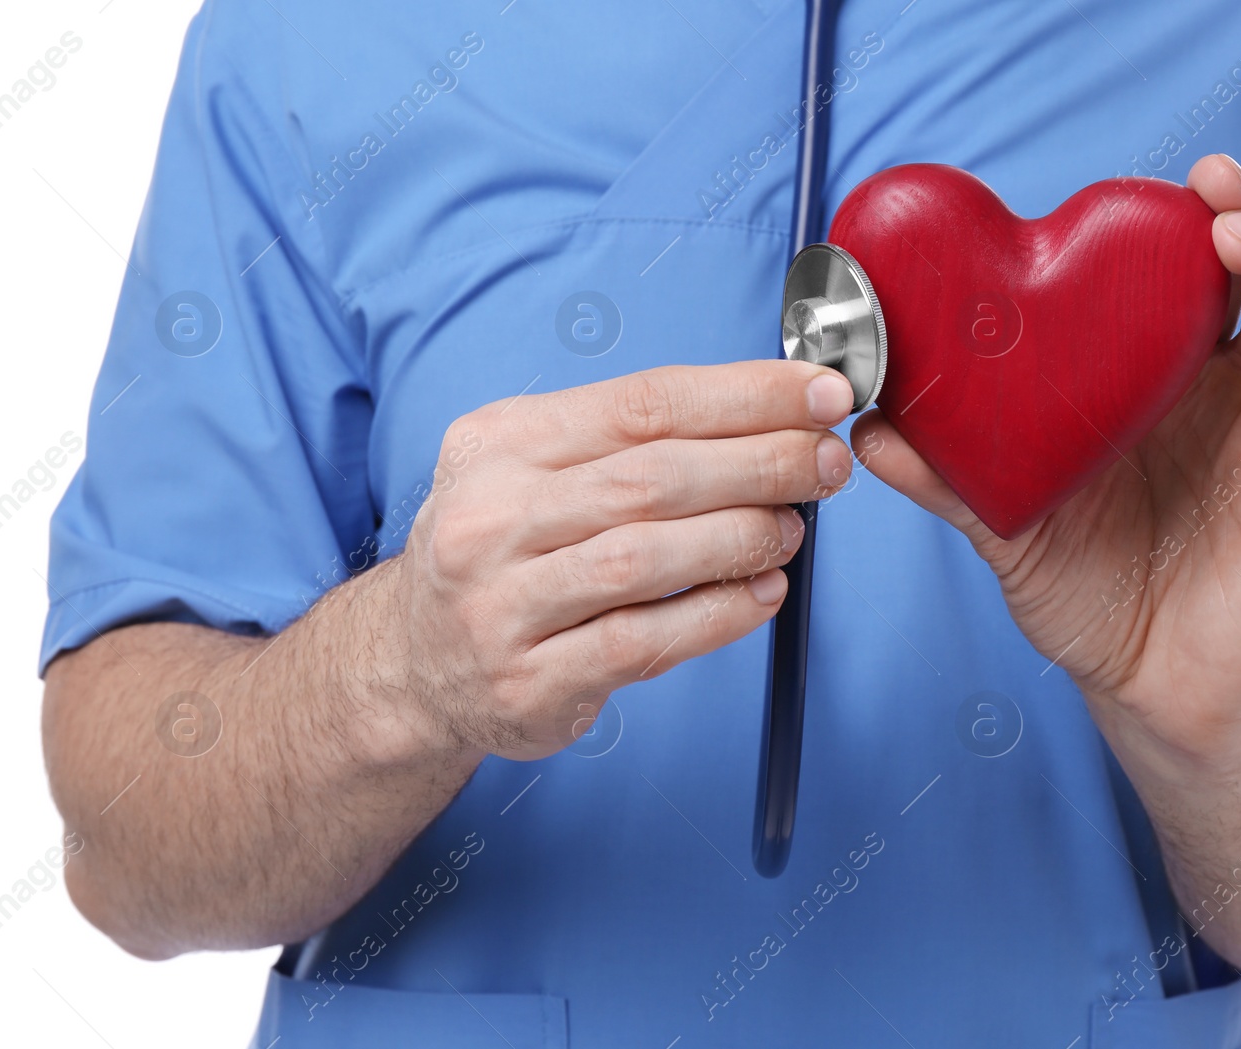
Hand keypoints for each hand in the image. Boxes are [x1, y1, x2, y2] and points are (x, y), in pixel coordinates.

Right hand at [390, 361, 853, 759]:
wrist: (414, 661)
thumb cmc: (505, 551)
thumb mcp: (536, 469)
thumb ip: (634, 442)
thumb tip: (773, 414)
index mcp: (499, 443)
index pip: (642, 403)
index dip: (745, 396)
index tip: (820, 394)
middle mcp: (488, 518)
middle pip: (652, 477)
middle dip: (760, 464)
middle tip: (826, 463)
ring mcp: (500, 605)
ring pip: (646, 559)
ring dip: (741, 539)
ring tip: (792, 529)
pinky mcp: (527, 682)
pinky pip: (641, 642)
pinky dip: (715, 616)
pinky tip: (761, 596)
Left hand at [853, 154, 1240, 776]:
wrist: (1144, 694)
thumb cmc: (1087, 596)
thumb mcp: (1008, 529)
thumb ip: (946, 479)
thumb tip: (862, 430)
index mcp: (1156, 385)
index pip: (1190, 280)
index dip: (1195, 223)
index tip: (1184, 183)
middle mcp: (1224, 395)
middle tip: (1217, 218)